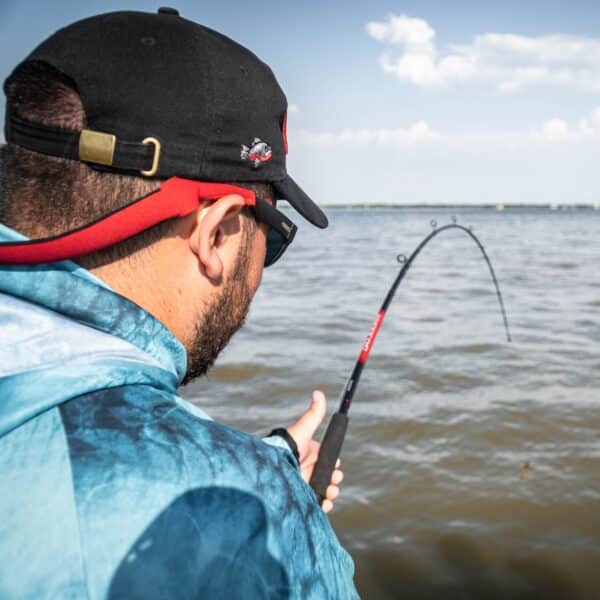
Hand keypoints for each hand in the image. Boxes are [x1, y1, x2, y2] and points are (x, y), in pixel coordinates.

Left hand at [286, 390, 343, 513]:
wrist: (271, 468)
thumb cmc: (286, 446)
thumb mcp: (303, 429)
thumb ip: (313, 414)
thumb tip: (317, 392)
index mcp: (313, 455)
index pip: (332, 462)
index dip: (335, 465)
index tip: (335, 466)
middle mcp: (310, 470)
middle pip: (331, 478)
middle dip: (335, 480)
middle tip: (332, 481)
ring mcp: (306, 484)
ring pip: (326, 492)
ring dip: (330, 493)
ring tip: (327, 493)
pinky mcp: (302, 498)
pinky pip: (317, 505)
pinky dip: (323, 506)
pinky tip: (322, 504)